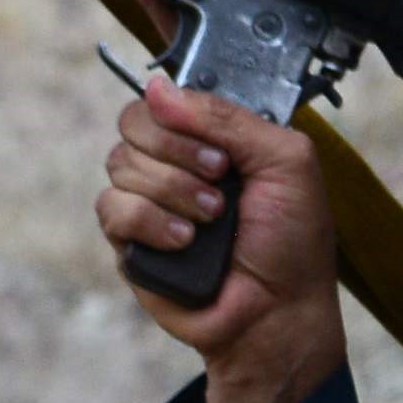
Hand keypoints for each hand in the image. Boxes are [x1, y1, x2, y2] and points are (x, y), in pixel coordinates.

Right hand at [94, 71, 342, 402]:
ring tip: (210, 221)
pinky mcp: (129, 240)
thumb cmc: (291, 245)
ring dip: (172, 191)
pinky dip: (149, 223)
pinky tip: (184, 242)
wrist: (275, 314)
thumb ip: (227, 116)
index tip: (217, 150)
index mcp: (213, 138)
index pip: (167, 98)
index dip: (181, 115)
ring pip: (120, 164)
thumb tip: (159, 88)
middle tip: (220, 182)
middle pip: (134, 123)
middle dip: (178, 153)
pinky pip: (111, 208)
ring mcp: (149, 201)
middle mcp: (176, 163)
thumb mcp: (285, 161)